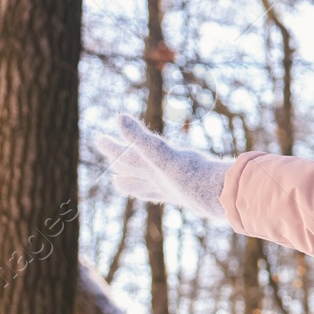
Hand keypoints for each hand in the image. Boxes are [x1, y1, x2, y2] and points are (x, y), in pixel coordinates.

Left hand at [92, 113, 232, 220]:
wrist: (214, 195)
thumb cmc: (188, 173)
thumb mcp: (161, 151)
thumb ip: (139, 137)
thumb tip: (119, 118)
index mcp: (147, 168)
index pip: (123, 156)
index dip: (111, 146)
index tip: (99, 138)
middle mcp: (153, 180)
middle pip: (128, 171)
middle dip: (116, 161)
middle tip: (107, 153)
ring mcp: (166, 189)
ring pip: (140, 187)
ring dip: (128, 182)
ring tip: (119, 181)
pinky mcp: (180, 195)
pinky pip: (160, 195)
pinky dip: (151, 192)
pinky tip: (158, 193)